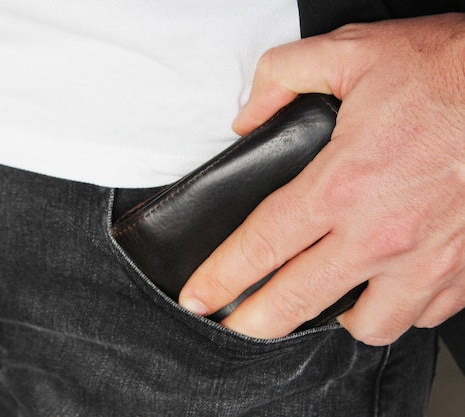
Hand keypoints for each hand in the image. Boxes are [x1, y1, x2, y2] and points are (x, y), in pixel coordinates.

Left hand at [179, 13, 464, 345]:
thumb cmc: (449, 71)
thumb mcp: (350, 52)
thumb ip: (282, 76)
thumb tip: (248, 116)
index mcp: (343, 184)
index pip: (261, 246)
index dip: (220, 278)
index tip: (198, 298)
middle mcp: (381, 232)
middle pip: (297, 300)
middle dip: (253, 323)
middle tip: (233, 326)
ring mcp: (425, 259)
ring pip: (366, 325)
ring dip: (334, 317)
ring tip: (319, 298)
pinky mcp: (462, 270)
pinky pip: (418, 315)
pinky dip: (394, 308)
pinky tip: (381, 287)